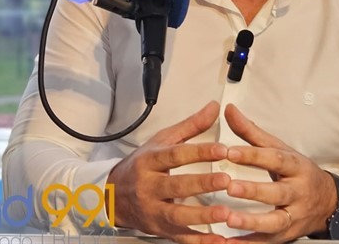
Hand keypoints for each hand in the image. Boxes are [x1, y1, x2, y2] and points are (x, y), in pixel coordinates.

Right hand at [107, 101, 231, 243]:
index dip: (198, 152)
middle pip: (175, 186)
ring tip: (225, 213)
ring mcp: (153, 211)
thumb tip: (215, 107)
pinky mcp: (160, 230)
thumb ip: (190, 126)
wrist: (112, 196)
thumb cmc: (142, 166)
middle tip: (226, 180)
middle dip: (200, 184)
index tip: (222, 149)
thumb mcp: (161, 141)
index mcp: (149, 161)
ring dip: (202, 216)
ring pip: (177, 216)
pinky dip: (200, 241)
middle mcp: (148, 187)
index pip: (174, 155)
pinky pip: (181, 238)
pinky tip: (219, 240)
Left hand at [221, 104, 336, 242]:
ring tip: (230, 220)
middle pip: (278, 193)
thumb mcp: (278, 148)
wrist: (327, 202)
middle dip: (254, 191)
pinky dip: (249, 243)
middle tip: (231, 187)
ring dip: (252, 222)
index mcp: (295, 167)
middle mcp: (298, 192)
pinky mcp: (287, 235)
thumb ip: (251, 132)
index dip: (253, 156)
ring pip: (276, 221)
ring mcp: (294, 216)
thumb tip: (229, 110)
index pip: (275, 159)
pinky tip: (229, 243)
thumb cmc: (296, 171)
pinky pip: (268, 241)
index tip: (229, 152)